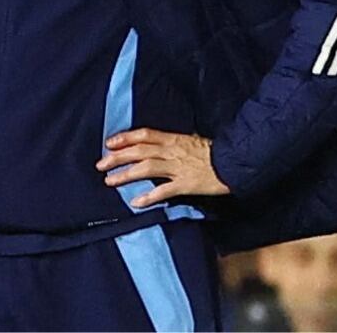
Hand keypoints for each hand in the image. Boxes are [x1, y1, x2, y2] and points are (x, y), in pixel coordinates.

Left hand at [98, 129, 229, 208]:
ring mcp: (178, 168)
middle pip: (139, 151)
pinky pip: (164, 190)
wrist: (236, 161)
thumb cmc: (216, 151)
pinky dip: (149, 196)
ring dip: (126, 175)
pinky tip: (135, 202)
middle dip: (117, 157)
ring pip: (146, 168)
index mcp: (174, 139)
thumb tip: (159, 144)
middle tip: (100, 164)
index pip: (144, 135)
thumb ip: (174, 143)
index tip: (108, 143)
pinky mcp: (186, 184)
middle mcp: (172, 151)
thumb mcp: (192, 141)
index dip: (125, 138)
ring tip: (110, 181)